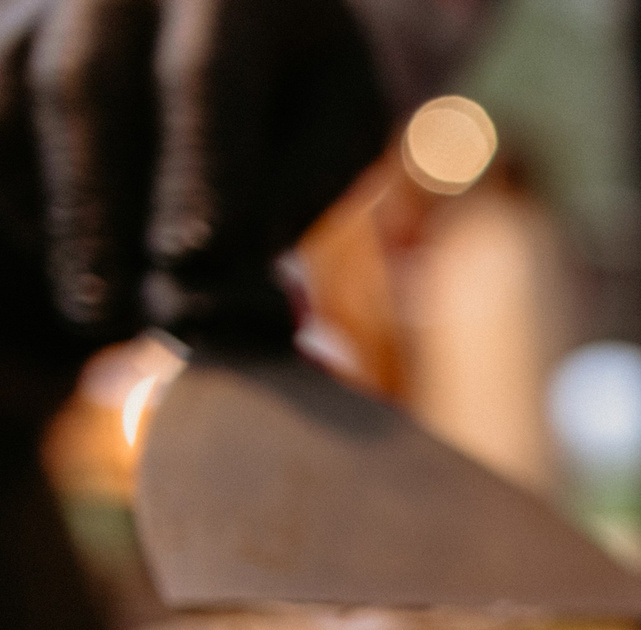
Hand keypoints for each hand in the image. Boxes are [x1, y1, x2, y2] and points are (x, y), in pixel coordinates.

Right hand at [0, 0, 385, 379]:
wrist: (242, 36)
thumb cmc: (301, 95)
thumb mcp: (331, 129)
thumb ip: (288, 191)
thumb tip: (222, 277)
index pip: (202, 76)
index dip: (194, 167)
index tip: (192, 259)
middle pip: (85, 83)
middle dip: (93, 204)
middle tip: (105, 311)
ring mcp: (49, 1)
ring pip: (17, 95)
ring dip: (46, 208)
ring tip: (90, 307)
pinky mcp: (5, 35)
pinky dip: (14, 191)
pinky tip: (54, 255)